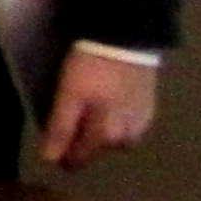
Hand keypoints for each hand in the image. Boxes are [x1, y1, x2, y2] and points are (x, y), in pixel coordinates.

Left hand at [37, 46, 160, 169]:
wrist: (126, 40)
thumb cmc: (92, 68)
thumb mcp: (69, 96)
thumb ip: (61, 129)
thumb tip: (50, 160)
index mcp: (106, 136)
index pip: (79, 159)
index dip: (61, 156)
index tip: (50, 145)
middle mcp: (127, 137)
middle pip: (97, 150)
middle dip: (81, 142)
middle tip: (69, 121)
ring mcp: (141, 124)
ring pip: (116, 141)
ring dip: (101, 133)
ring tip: (89, 113)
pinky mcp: (150, 109)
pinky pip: (130, 126)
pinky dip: (117, 122)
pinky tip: (109, 105)